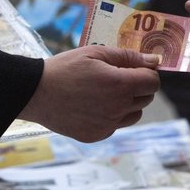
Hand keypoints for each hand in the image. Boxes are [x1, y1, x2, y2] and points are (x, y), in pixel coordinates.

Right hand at [18, 45, 160, 142]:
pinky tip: (93, 105)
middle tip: (118, 77)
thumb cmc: (66, 68)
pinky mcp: (96, 136)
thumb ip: (128, 56)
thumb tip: (154, 60)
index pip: (152, 82)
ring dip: (128, 103)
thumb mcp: (96, 53)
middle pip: (146, 98)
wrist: (35, 93)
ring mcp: (107, 125)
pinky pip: (115, 125)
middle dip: (138, 86)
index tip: (135, 68)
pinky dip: (112, 116)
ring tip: (105, 91)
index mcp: (120, 85)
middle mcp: (117, 108)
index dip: (147, 73)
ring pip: (134, 114)